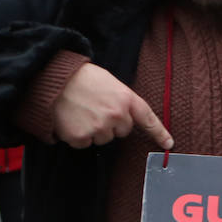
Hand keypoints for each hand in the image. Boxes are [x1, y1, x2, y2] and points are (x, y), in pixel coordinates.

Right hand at [51, 63, 172, 149]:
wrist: (53, 81)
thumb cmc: (81, 78)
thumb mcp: (109, 82)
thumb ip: (121, 100)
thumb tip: (126, 118)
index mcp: (126, 99)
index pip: (147, 118)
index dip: (159, 132)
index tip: (169, 143)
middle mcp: (116, 115)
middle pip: (122, 131)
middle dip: (111, 123)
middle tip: (95, 107)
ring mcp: (99, 128)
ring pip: (103, 139)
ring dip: (94, 130)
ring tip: (81, 111)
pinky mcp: (82, 138)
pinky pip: (85, 143)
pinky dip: (78, 135)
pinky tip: (72, 119)